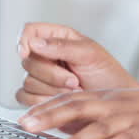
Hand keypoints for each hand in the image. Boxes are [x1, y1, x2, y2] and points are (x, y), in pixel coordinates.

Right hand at [14, 23, 138, 106]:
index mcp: (59, 39)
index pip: (30, 31)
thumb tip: (35, 43)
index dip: (24, 40)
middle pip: (28, 60)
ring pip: (28, 81)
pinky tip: (62, 102)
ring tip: (75, 91)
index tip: (28, 52)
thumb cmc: (109, 77)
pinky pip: (26, 98)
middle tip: (75, 80)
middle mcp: (47, 57)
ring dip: (52, 90)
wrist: (114, 107)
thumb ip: (62, 46)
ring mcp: (42, 78)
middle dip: (52, 74)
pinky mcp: (39, 99)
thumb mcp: (91, 54)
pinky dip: (43, 102)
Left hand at [18, 89, 138, 138]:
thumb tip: (72, 127)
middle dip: (49, 117)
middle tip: (26, 125)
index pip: (72, 98)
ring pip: (98, 126)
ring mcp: (132, 117)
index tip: (24, 116)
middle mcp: (117, 104)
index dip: (47, 106)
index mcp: (110, 97)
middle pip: (77, 106)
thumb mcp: (128, 107)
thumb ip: (102, 113)